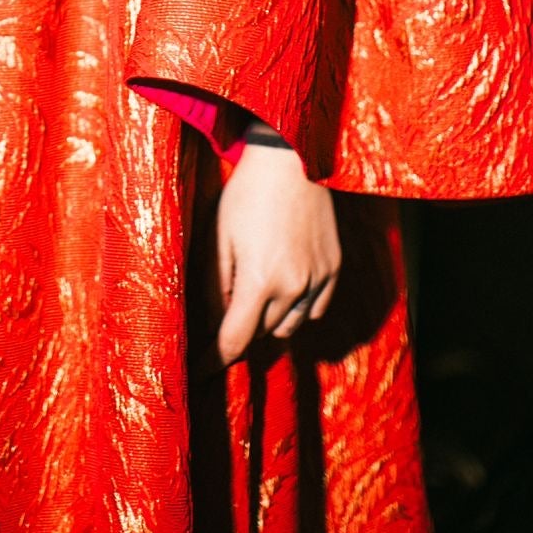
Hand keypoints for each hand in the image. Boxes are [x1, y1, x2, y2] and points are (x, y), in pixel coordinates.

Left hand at [209, 136, 340, 367]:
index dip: (213, 360)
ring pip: (289, 327)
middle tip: (224, 310)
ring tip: (255, 289)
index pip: (234, 340)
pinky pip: (314, 310)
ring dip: (268, 320)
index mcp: (259, 281)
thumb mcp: (218, 236)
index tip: (198, 374)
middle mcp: (294, 288)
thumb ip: (214, 284)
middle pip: (261, 334)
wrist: (292, 159)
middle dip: (240, 328)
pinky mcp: (335, 269)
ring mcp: (319, 280)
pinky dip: (296, 308)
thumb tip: (210, 323)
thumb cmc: (246, 193)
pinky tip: (283, 285)